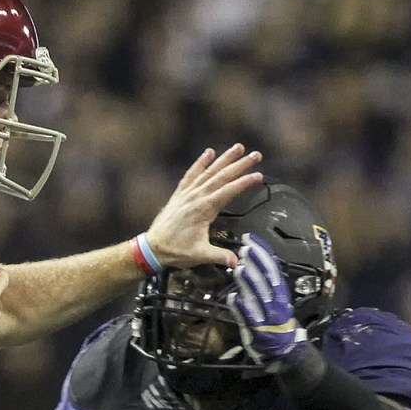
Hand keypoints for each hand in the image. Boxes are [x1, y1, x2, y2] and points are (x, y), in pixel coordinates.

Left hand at [144, 145, 263, 269]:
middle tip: (256, 155)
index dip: (244, 183)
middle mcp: (195, 197)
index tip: (258, 176)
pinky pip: (191, 174)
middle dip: (240, 165)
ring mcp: (187, 193)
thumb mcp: (200, 255)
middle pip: (221, 176)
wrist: (152, 248)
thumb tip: (236, 262)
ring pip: (208, 171)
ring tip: (238, 147)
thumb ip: (220, 256)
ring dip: (224, 159)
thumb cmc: (175, 251)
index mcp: (203, 209)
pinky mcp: (180, 194)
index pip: (228, 192)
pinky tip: (208, 152)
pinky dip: (200, 162)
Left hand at [227, 234, 306, 369]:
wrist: (285, 350)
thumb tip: (254, 265)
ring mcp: (267, 315)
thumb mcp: (276, 302)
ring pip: (258, 295)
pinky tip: (232, 298)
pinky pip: (248, 317)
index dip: (262, 252)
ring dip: (249, 281)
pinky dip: (241, 307)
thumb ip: (266, 286)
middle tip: (245, 247)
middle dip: (257, 262)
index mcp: (281, 293)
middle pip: (267, 278)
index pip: (273, 267)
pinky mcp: (257, 329)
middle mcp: (276, 302)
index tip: (251, 239)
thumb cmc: (278, 323)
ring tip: (239, 268)